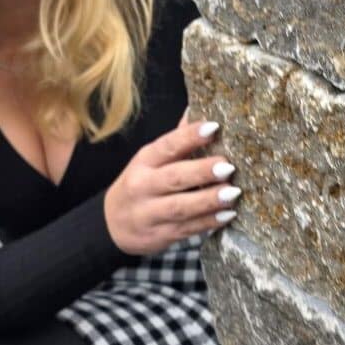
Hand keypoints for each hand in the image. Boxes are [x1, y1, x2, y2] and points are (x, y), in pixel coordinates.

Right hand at [103, 119, 238, 255]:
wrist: (112, 224)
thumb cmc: (142, 183)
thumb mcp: (151, 160)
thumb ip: (177, 140)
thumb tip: (198, 110)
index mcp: (144, 161)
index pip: (166, 146)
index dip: (189, 136)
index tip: (214, 127)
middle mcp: (144, 186)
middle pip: (174, 178)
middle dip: (202, 172)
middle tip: (227, 166)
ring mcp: (150, 213)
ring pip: (181, 207)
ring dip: (208, 200)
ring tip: (233, 193)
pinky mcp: (160, 235)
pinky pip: (187, 229)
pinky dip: (208, 223)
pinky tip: (227, 215)